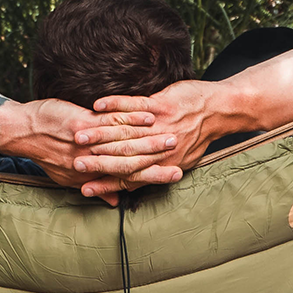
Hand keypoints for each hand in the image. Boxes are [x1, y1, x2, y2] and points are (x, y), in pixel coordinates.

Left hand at [0, 98, 181, 204]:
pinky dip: (131, 119)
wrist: (22, 132)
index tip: (175, 176)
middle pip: (131, 166)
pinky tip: (150, 116)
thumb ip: (95, 185)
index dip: (152, 179)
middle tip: (182, 164)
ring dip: (151, 141)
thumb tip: (113, 200)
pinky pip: (110, 122)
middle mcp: (92, 163)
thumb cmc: (46, 152)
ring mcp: (87, 143)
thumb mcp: (66, 176)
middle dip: (159, 165)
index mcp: (90, 176)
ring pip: (125, 144)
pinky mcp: (81, 124)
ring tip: (174, 138)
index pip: (127, 180)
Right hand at [73, 80, 229, 199]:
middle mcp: (160, 148)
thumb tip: (139, 187)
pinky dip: (115, 105)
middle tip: (74, 164)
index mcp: (163, 163)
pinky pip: (134, 104)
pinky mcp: (161, 104)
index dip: (106, 184)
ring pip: (124, 132)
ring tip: (77, 136)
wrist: (219, 110)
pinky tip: (97, 105)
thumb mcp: (182, 160)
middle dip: (96, 161)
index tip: (84, 188)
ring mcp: (159, 125)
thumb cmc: (199, 135)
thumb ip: (157, 173)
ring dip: (99, 134)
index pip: (129, 177)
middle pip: (122, 157)